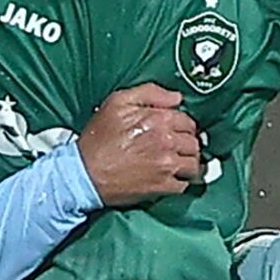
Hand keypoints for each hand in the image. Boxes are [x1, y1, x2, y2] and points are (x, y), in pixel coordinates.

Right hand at [78, 85, 203, 204]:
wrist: (85, 173)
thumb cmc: (98, 139)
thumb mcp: (118, 102)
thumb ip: (150, 93)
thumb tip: (176, 98)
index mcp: (159, 119)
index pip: (187, 121)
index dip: (182, 126)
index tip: (175, 131)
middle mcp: (167, 141)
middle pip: (194, 142)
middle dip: (187, 144)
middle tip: (177, 147)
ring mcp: (167, 165)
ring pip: (194, 164)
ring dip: (188, 163)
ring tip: (178, 163)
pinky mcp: (162, 187)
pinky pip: (184, 185)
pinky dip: (181, 182)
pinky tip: (172, 178)